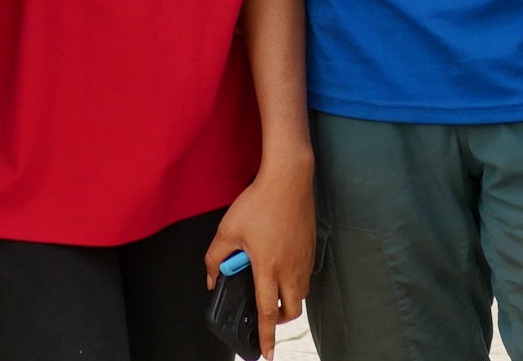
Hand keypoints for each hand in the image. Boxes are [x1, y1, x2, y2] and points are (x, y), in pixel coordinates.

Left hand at [205, 163, 314, 358]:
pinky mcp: (310, 248)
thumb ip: (216, 257)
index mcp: (268, 268)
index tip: (266, 354)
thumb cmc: (258, 202)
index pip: (268, 312)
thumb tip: (211, 277)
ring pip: (301, 295)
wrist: (289, 179)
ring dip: (288, 301)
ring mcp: (303, 259)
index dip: (266, 336)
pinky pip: (306, 277)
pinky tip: (282, 267)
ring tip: (272, 290)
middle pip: (291, 310)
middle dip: (279, 321)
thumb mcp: (228, 229)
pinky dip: (295, 282)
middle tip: (267, 316)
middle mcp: (290, 269)